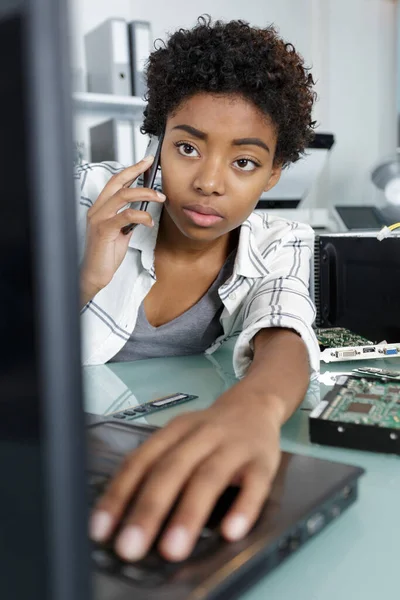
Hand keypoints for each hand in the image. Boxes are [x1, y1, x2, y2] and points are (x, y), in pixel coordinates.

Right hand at [80, 155, 165, 304]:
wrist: (95, 274)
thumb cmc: (105, 255)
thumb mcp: (119, 233)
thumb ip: (126, 220)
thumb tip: (140, 211)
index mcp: (100, 209)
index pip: (115, 183)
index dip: (130, 170)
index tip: (145, 162)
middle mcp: (97, 210)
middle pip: (117, 183)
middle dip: (136, 171)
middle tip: (151, 166)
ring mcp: (99, 219)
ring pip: (123, 196)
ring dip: (144, 193)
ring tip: (159, 197)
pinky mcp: (104, 230)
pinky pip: (125, 216)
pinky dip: (141, 216)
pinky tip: (149, 221)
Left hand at [89, 388, 281, 561]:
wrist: (254, 404)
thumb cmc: (209, 431)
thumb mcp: (178, 439)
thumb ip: (156, 468)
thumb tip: (123, 517)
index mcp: (174, 431)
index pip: (141, 461)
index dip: (119, 494)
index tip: (101, 530)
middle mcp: (201, 435)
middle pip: (172, 469)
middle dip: (149, 509)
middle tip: (131, 547)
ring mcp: (233, 446)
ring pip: (209, 477)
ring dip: (189, 514)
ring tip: (172, 549)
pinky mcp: (262, 461)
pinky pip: (254, 485)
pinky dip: (243, 508)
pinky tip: (231, 531)